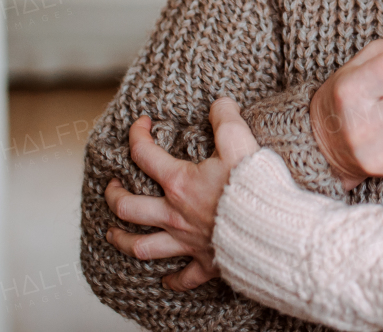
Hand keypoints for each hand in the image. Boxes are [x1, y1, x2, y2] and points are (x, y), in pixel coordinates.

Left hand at [105, 97, 258, 290]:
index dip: (137, 135)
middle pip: (128, 208)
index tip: (140, 124)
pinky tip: (166, 279)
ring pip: (143, 246)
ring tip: (113, 233)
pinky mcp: (206, 262)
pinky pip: (185, 277)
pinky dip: (174, 279)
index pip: (144, 155)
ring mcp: (187, 241)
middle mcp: (175, 214)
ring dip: (124, 240)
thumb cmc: (254, 187)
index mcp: (180, 183)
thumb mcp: (239, 142)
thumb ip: (226, 118)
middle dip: (114, 195)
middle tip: (112, 186)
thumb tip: (219, 102)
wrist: (271, 229)